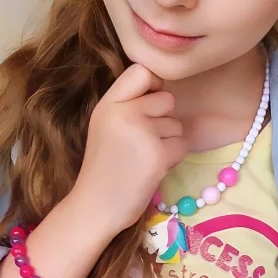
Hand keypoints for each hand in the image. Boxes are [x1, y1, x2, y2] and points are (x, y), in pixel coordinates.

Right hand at [74, 64, 186, 236]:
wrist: (96, 205)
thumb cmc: (103, 166)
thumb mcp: (105, 125)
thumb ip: (127, 105)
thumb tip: (162, 88)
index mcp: (108, 104)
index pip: (141, 71)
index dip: (153, 85)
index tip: (148, 105)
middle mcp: (124, 112)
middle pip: (166, 99)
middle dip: (162, 120)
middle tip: (142, 142)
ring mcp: (142, 132)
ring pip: (176, 124)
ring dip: (168, 142)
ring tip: (144, 158)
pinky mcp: (158, 153)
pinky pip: (182, 145)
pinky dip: (173, 158)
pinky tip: (152, 169)